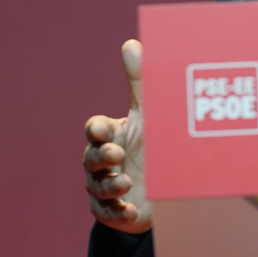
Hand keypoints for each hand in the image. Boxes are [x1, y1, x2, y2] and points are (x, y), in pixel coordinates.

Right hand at [83, 39, 151, 232]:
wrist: (167, 184)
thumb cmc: (154, 141)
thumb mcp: (150, 112)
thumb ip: (139, 81)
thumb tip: (130, 42)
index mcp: (110, 135)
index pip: (94, 130)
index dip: (97, 130)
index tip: (106, 129)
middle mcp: (102, 161)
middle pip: (90, 159)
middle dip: (101, 156)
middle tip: (117, 154)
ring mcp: (105, 187)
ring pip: (97, 187)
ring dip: (110, 185)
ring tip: (127, 183)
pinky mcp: (113, 211)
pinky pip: (108, 214)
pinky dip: (118, 212)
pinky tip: (131, 210)